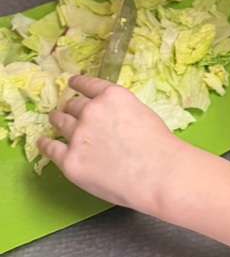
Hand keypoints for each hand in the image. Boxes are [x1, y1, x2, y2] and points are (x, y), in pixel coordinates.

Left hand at [37, 76, 181, 211]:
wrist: (157, 174)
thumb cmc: (159, 146)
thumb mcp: (142, 113)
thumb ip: (121, 111)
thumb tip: (111, 119)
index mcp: (112, 96)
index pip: (88, 84)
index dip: (77, 83)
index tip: (72, 83)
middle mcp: (91, 111)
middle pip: (73, 105)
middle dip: (70, 107)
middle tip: (67, 110)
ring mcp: (78, 136)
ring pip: (60, 122)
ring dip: (56, 119)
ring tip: (53, 119)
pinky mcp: (70, 160)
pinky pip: (51, 149)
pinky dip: (45, 144)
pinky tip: (43, 142)